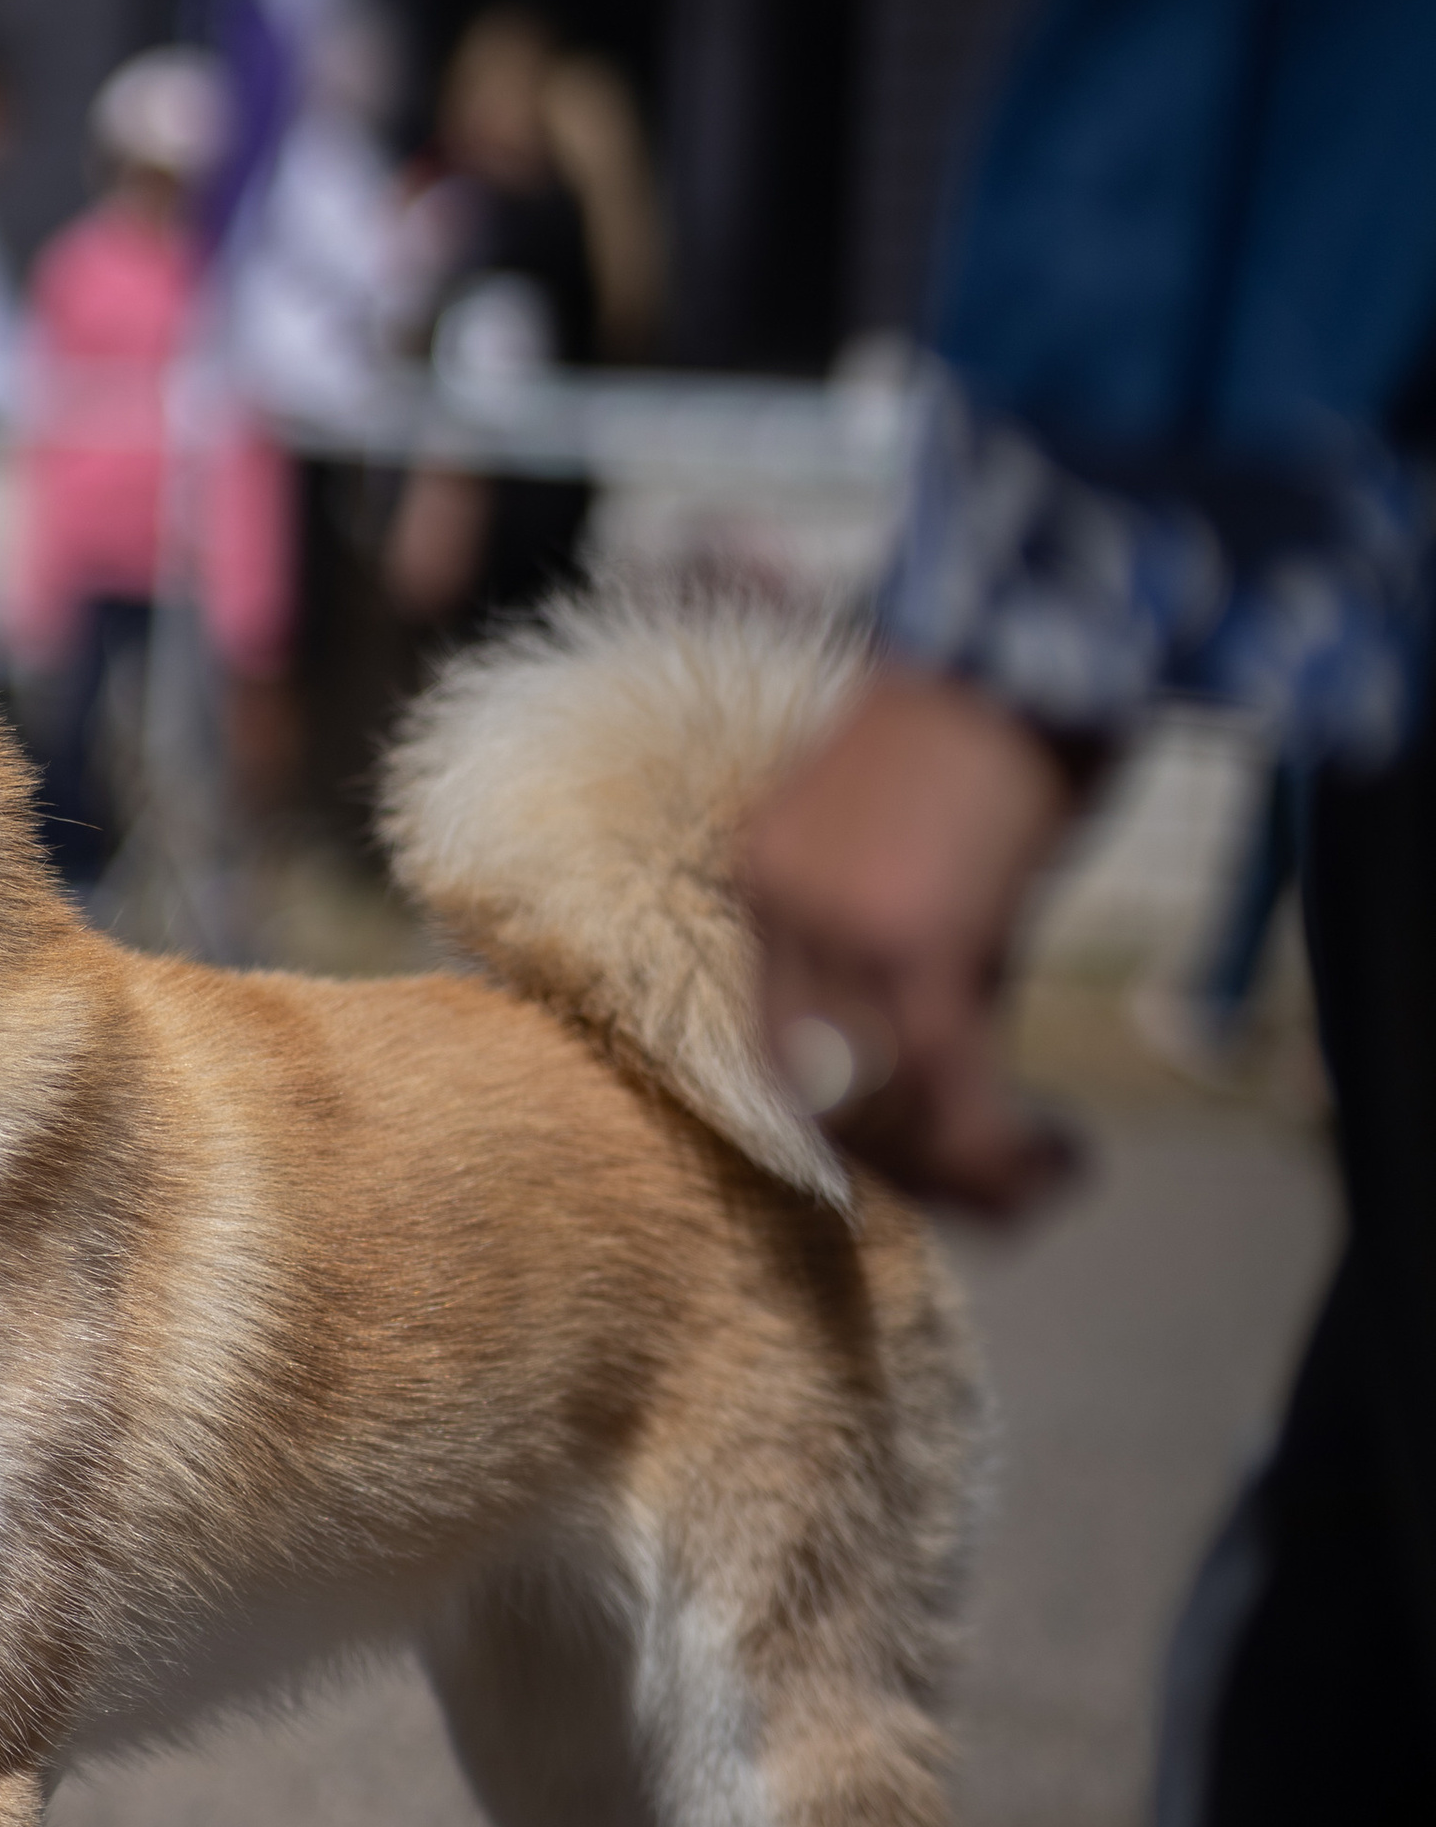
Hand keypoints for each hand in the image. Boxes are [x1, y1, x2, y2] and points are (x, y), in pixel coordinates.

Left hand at [737, 666, 1093, 1219]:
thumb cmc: (1005, 728)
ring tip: (1043, 1178)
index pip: (779, 1050)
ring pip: (880, 1113)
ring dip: (968, 1175)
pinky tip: (1062, 1153)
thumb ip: (923, 949)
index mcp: (765, 875)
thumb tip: (959, 1061)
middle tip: (998, 1194)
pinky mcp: (912, 943)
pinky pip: (944, 1093)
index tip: (925, 1166)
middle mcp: (781, 908)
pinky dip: (1001, 1151)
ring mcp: (836, 928)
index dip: (852, 1132)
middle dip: (910, 1172)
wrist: (1040, 632)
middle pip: (816, 1099)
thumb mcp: (934, 850)